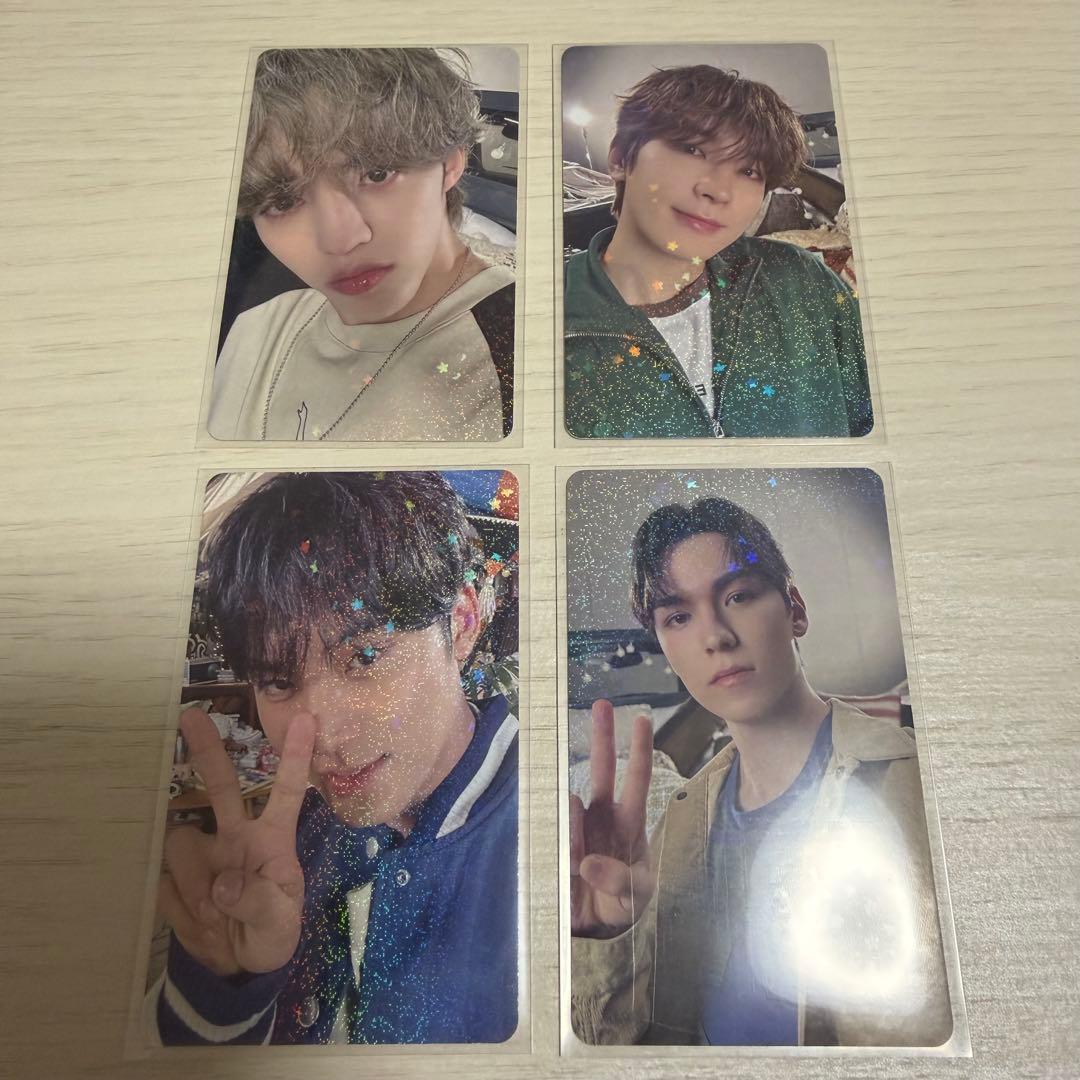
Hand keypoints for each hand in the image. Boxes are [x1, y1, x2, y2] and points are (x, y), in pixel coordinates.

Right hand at [157, 707, 314, 976]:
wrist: (235, 965)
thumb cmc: (271, 933)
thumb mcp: (279, 925)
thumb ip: (258, 903)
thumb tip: (223, 884)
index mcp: (272, 839)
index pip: (287, 792)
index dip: (296, 757)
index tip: (306, 718)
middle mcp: (237, 835)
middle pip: (223, 786)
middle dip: (207, 751)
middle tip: (189, 715)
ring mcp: (204, 852)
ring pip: (181, 843)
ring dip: (192, 882)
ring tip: (212, 917)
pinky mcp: (174, 874)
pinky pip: (163, 881)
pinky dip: (176, 906)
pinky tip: (194, 921)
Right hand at [569, 699, 654, 937]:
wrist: (595, 927)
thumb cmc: (623, 902)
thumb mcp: (635, 896)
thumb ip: (620, 881)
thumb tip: (588, 862)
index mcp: (629, 824)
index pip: (637, 781)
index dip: (639, 750)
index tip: (641, 719)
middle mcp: (603, 817)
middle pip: (603, 769)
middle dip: (602, 737)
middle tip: (602, 705)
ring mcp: (578, 826)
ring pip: (572, 806)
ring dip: (574, 831)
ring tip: (578, 866)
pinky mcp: (556, 842)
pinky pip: (554, 836)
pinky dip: (561, 853)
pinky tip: (567, 871)